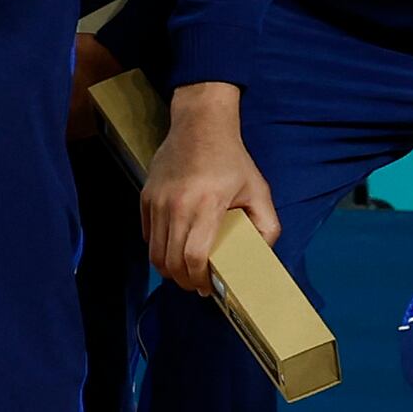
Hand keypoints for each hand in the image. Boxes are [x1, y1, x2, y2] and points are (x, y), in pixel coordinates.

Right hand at [138, 83, 277, 294]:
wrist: (200, 125)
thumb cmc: (231, 159)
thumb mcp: (258, 189)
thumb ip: (267, 224)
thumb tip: (262, 254)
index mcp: (207, 205)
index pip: (194, 256)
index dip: (199, 279)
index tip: (208, 287)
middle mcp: (177, 205)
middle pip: (171, 261)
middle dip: (184, 281)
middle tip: (197, 284)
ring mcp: (157, 201)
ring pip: (154, 252)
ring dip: (169, 269)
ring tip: (184, 272)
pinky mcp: (146, 196)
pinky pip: (147, 235)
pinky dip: (158, 249)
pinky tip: (173, 250)